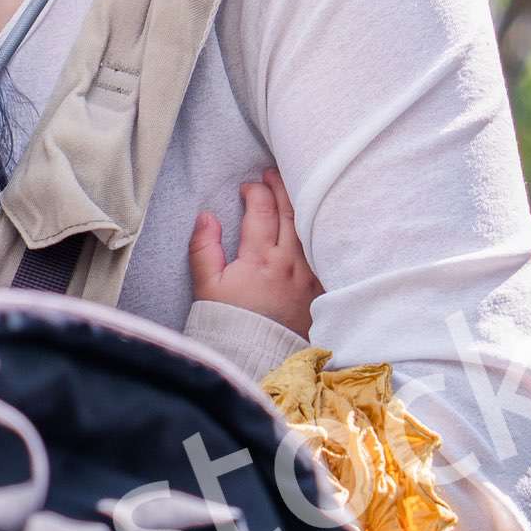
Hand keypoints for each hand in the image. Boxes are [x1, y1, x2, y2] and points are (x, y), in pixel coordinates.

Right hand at [186, 171, 318, 334]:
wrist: (258, 357)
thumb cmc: (230, 322)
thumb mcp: (207, 287)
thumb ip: (204, 248)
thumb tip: (206, 216)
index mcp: (259, 258)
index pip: (261, 208)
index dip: (255, 190)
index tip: (247, 186)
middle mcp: (289, 261)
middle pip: (290, 210)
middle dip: (281, 186)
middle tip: (273, 173)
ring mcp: (310, 273)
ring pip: (310, 226)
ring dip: (301, 203)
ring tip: (295, 188)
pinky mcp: (321, 286)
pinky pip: (325, 250)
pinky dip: (320, 230)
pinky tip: (317, 220)